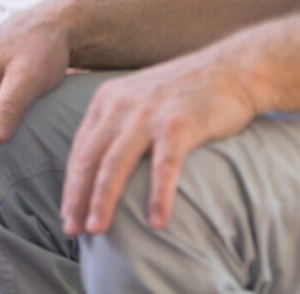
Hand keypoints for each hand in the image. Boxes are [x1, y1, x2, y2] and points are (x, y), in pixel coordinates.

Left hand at [59, 52, 257, 236]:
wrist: (232, 69)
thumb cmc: (187, 92)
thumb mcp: (140, 99)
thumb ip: (119, 124)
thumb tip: (103, 166)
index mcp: (108, 100)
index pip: (81, 149)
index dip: (71, 185)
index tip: (67, 216)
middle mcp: (122, 105)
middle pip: (91, 158)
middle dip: (78, 197)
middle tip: (72, 230)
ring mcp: (149, 114)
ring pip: (116, 163)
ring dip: (103, 199)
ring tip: (97, 230)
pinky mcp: (179, 124)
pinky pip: (164, 166)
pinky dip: (158, 195)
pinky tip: (155, 222)